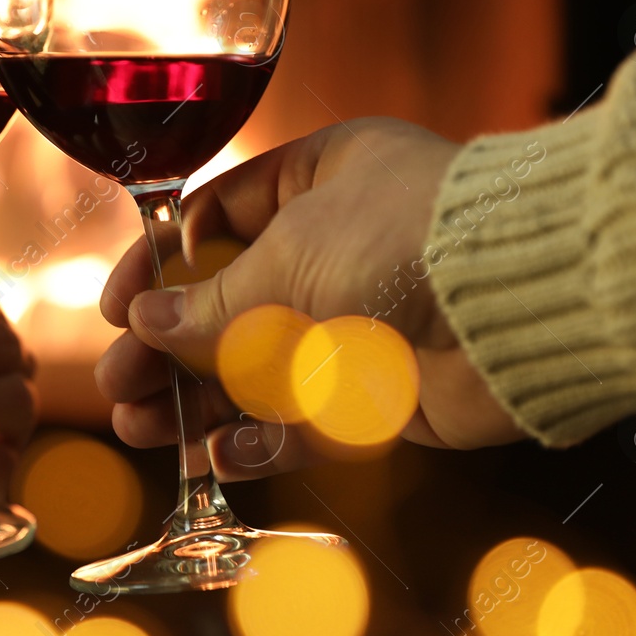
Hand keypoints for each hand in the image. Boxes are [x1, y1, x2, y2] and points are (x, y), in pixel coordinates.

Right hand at [95, 118, 523, 480]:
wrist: (518, 306)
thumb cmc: (404, 242)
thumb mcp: (287, 258)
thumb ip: (211, 301)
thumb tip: (143, 323)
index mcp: (317, 178)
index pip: (215, 219)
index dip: (159, 266)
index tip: (116, 309)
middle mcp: (337, 245)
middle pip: (228, 303)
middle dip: (167, 349)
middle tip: (117, 385)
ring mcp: (361, 319)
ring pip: (259, 368)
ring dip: (199, 401)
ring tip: (142, 428)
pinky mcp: (385, 390)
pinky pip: (308, 420)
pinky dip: (262, 440)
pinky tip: (218, 457)